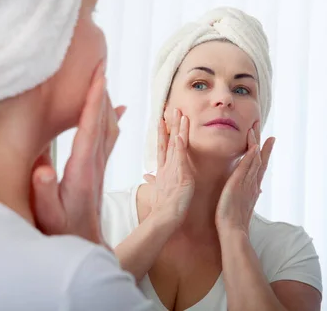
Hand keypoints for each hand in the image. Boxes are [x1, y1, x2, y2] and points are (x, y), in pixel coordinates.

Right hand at [30, 62, 124, 245]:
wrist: (84, 245)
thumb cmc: (61, 229)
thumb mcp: (47, 213)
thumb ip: (43, 192)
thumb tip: (41, 169)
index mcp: (82, 170)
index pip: (91, 128)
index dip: (95, 101)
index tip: (100, 77)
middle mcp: (94, 164)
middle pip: (103, 122)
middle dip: (102, 93)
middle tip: (101, 65)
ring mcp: (98, 166)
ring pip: (108, 128)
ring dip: (106, 103)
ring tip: (104, 80)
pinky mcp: (97, 170)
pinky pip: (109, 139)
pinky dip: (112, 120)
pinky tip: (118, 110)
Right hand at [142, 109, 194, 226]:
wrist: (164, 219)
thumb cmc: (162, 208)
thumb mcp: (158, 191)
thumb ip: (153, 180)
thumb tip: (146, 175)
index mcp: (163, 169)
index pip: (162, 146)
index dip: (163, 132)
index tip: (163, 118)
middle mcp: (166, 167)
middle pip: (168, 141)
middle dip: (171, 124)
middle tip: (173, 108)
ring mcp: (173, 170)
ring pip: (175, 145)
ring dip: (177, 129)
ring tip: (180, 114)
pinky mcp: (180, 177)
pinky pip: (180, 160)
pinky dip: (179, 148)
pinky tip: (179, 136)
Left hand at [215, 122, 274, 235]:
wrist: (233, 231)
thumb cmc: (234, 221)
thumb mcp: (243, 205)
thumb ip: (249, 196)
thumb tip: (258, 192)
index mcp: (252, 187)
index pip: (259, 165)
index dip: (264, 151)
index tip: (269, 139)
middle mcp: (252, 183)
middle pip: (259, 158)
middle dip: (260, 141)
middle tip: (260, 125)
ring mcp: (247, 183)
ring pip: (254, 160)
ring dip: (255, 143)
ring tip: (255, 129)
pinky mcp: (238, 185)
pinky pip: (246, 168)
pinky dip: (250, 157)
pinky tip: (253, 147)